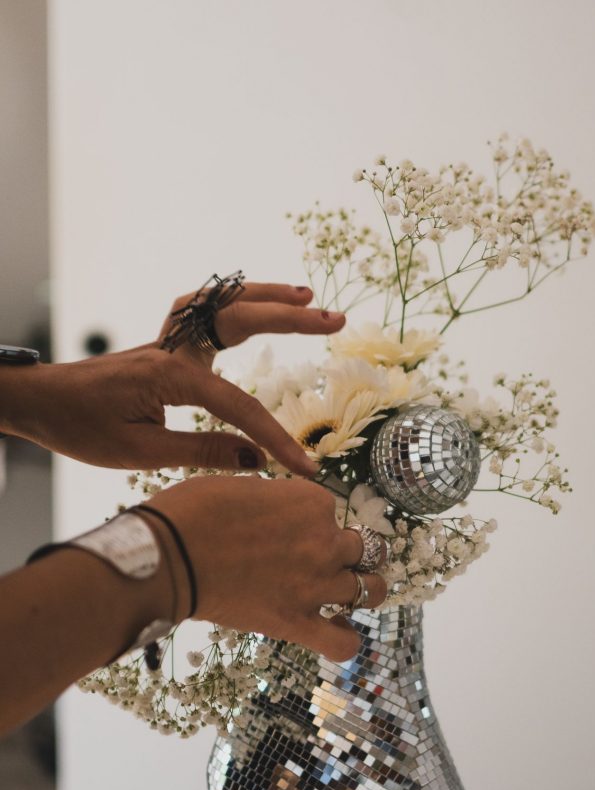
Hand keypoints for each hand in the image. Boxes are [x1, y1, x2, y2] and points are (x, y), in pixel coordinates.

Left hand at [3, 282, 344, 474]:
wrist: (39, 401)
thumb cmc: (80, 427)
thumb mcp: (138, 452)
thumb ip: (200, 451)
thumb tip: (255, 459)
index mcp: (170, 375)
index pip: (238, 407)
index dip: (276, 438)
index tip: (305, 468)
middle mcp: (174, 348)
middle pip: (242, 319)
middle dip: (291, 319)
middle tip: (335, 320)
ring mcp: (170, 340)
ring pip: (224, 303)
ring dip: (267, 296)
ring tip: (309, 296)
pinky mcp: (166, 344)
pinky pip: (207, 310)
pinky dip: (236, 300)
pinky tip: (258, 304)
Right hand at [147, 475, 386, 661]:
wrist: (169, 556)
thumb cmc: (193, 511)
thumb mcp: (242, 485)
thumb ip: (275, 499)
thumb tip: (278, 513)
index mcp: (312, 501)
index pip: (330, 511)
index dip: (312, 521)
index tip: (288, 529)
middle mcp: (324, 541)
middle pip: (362, 548)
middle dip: (348, 552)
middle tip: (323, 559)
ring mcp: (316, 585)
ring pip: (371, 590)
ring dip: (363, 590)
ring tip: (347, 593)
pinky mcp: (297, 623)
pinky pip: (343, 642)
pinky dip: (346, 640)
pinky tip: (337, 631)